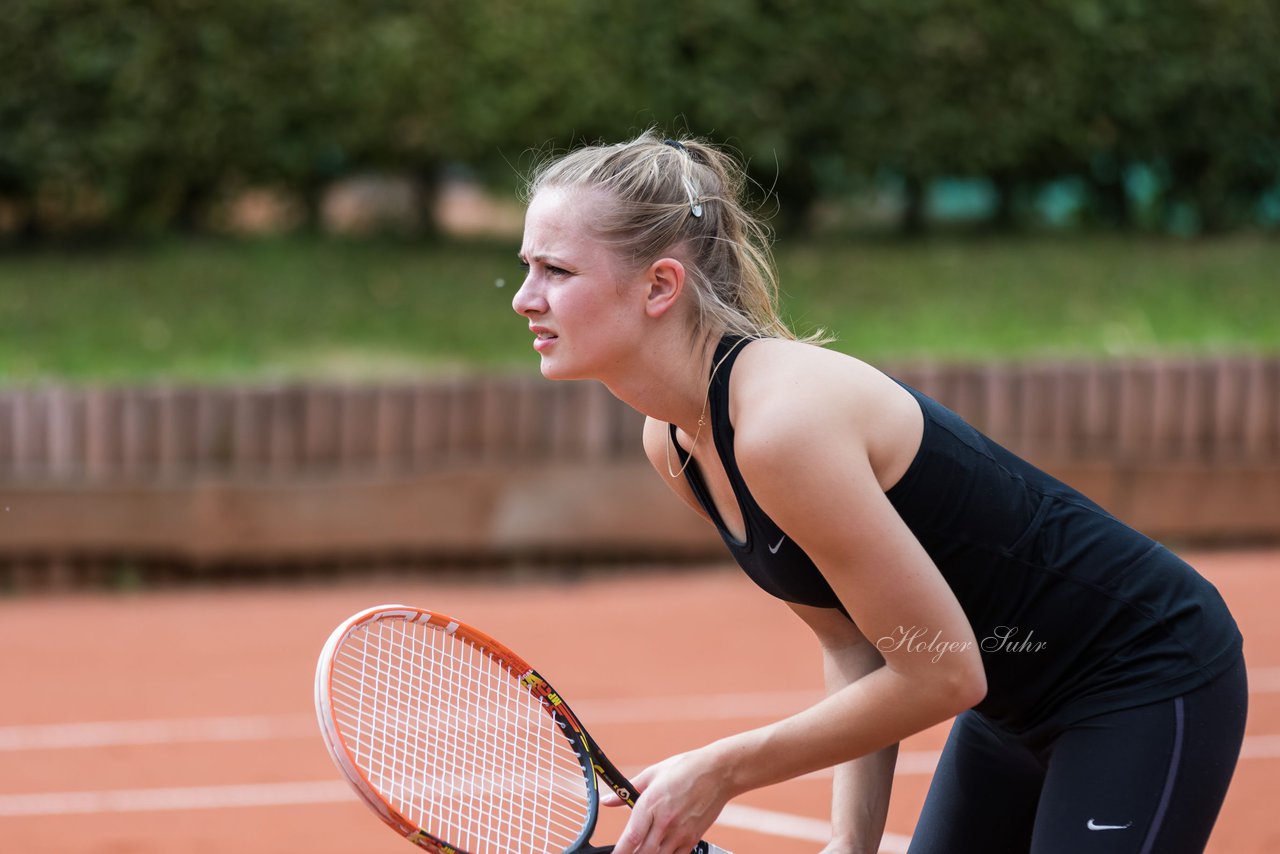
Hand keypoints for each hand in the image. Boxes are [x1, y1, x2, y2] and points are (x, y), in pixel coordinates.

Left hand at [608, 749, 730, 853]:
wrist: (718, 772)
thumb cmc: (685, 769)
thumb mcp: (652, 774)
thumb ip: (627, 791)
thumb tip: (607, 800)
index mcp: (651, 804)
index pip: (631, 837)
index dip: (620, 851)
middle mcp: (665, 821)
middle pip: (643, 852)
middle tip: (627, 852)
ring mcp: (680, 832)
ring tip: (643, 849)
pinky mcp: (693, 838)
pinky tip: (660, 850)